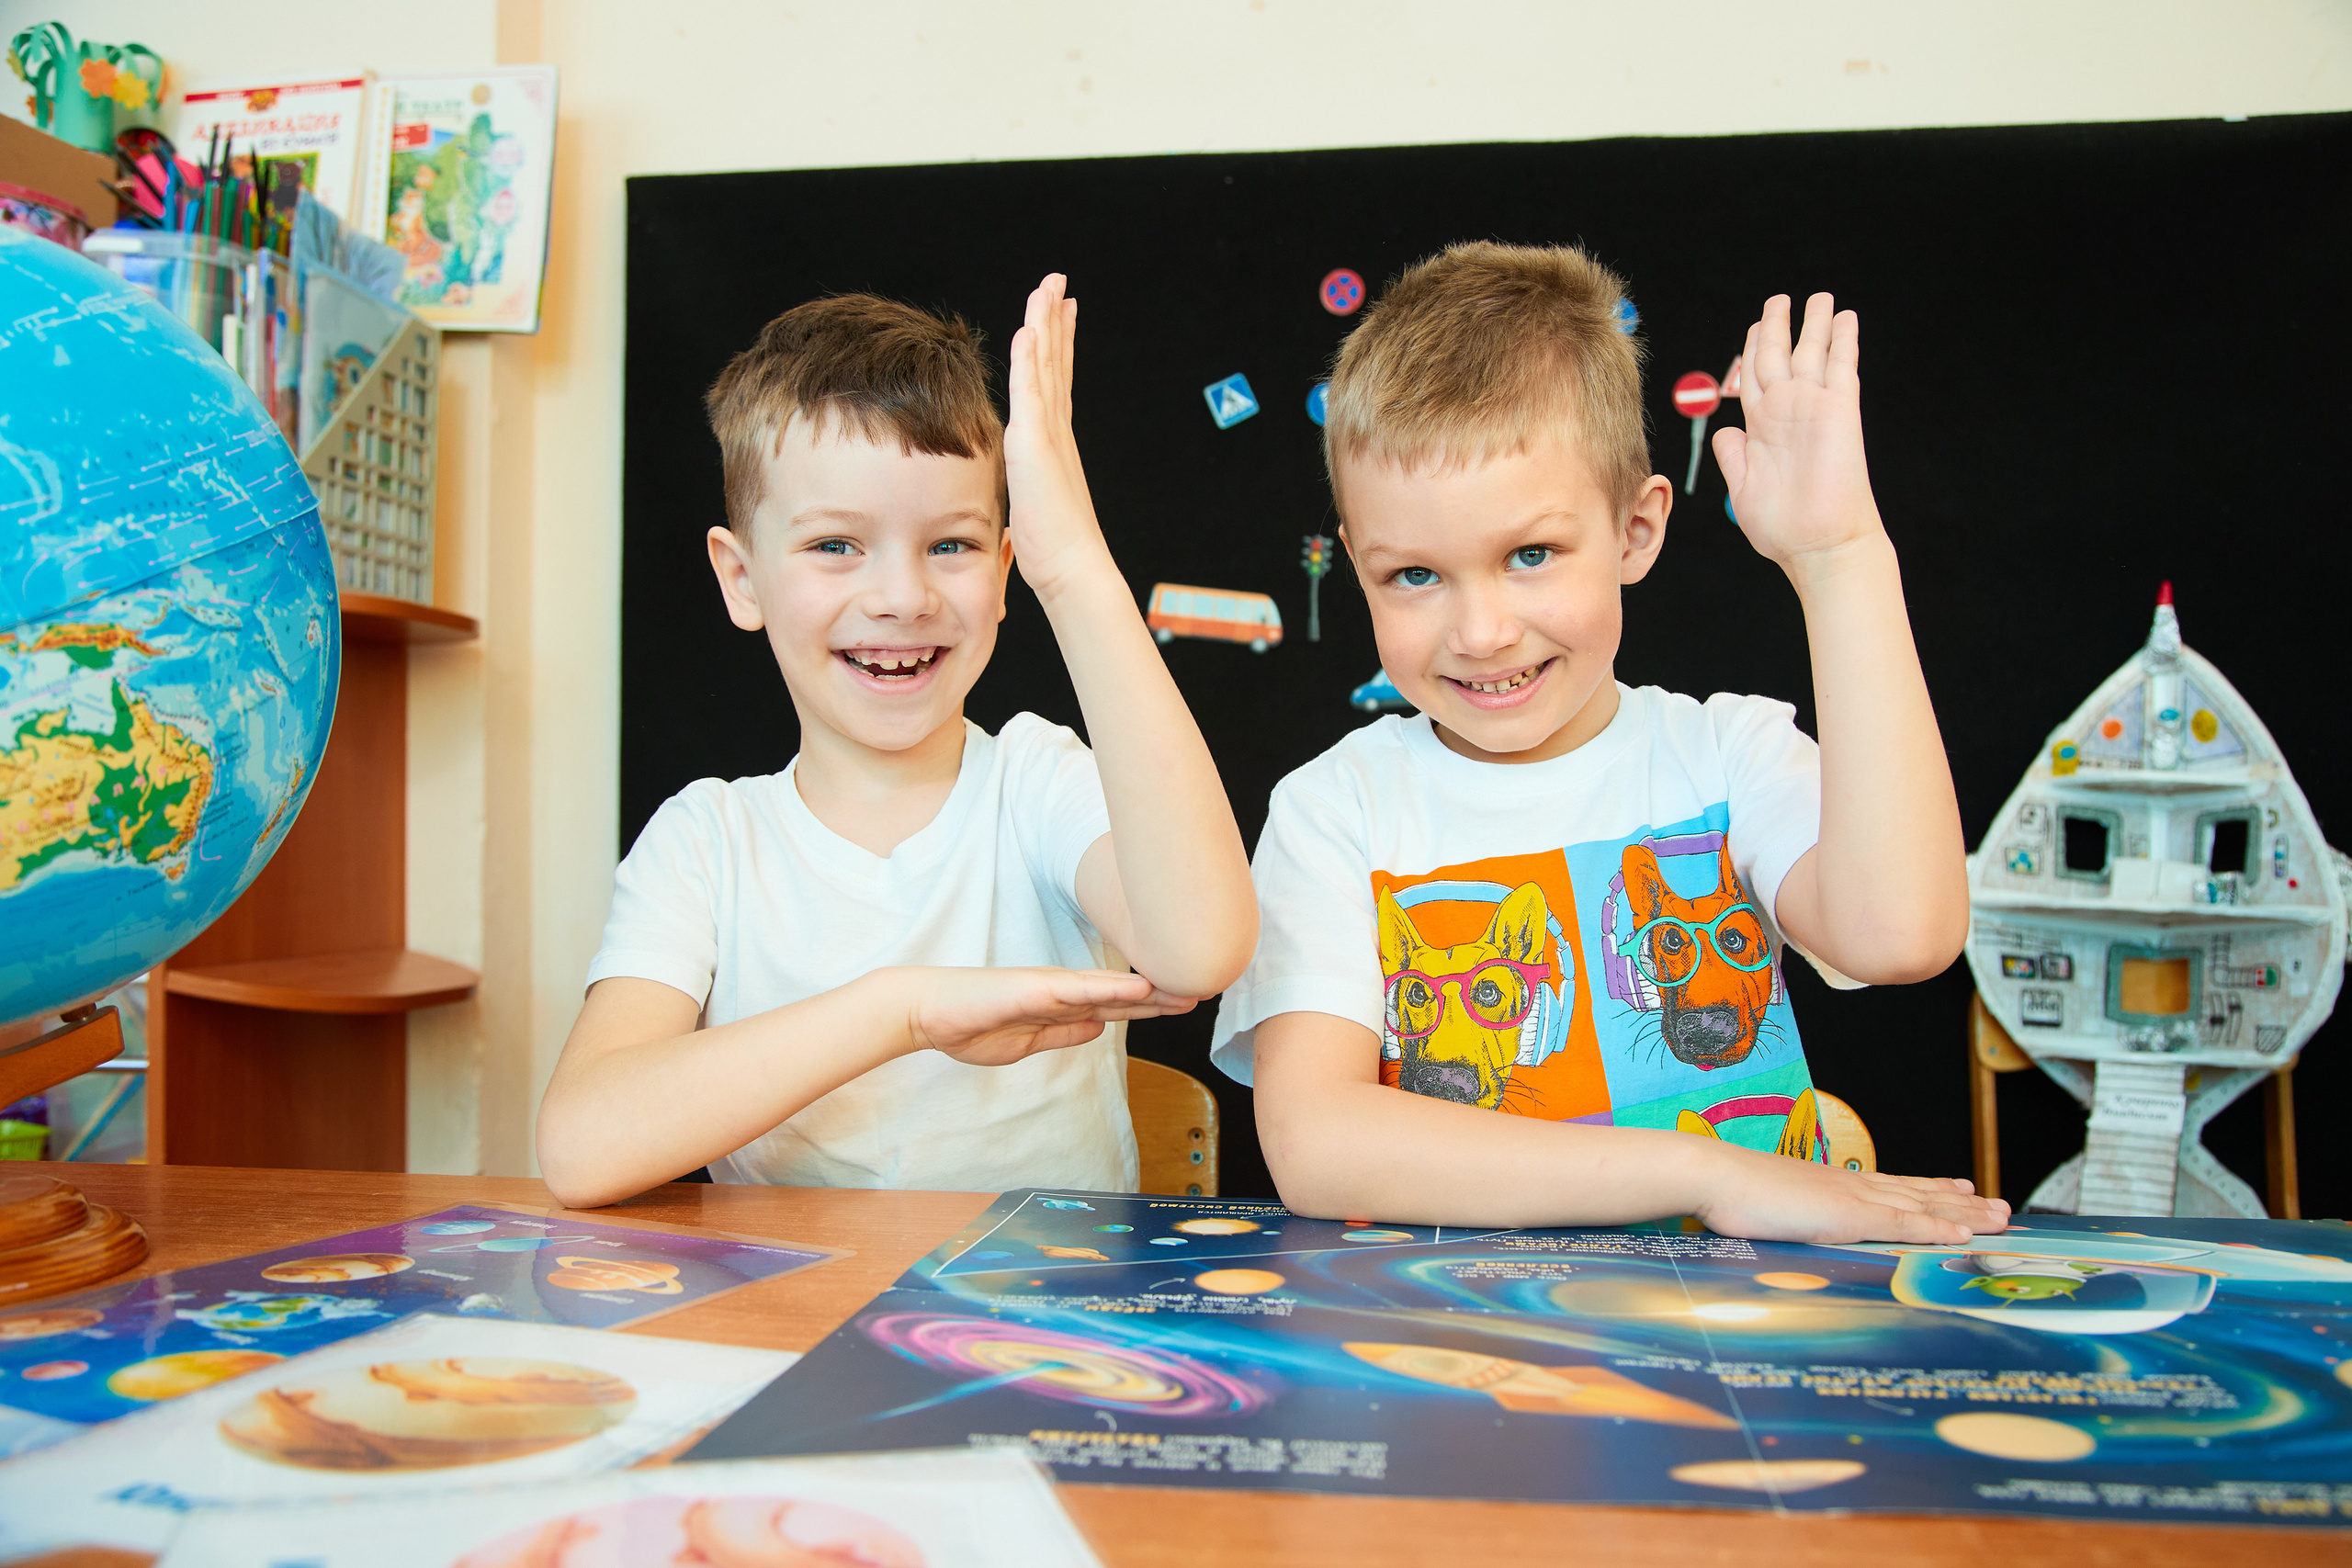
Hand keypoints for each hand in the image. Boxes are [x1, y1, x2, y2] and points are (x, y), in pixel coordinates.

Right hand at [903, 965, 1194, 1066]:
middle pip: (1123, 995)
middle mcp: (1062, 991)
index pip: (1117, 1007)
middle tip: (1205, 989)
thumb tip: (1099, 1028)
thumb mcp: (1029, 1043)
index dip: (1153, 1007)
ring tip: (1187, 987)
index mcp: (1062, 1007)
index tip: (1186, 1003)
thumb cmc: (971, 1025)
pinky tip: (1139, 990)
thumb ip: (1063, 1034)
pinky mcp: (1034, 989)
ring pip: (1110, 988)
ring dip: (1150, 990)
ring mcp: (1050, 987)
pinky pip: (1079, 989)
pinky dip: (1111, 989)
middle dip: (1164, 996)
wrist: (929, 1013)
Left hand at [1004, 273, 1115, 601]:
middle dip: (1056, 320)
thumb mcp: (1034, 505)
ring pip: (1045, 366)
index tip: (1060, 313)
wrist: (1071, 567)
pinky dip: (1029, 359)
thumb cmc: (1053, 549)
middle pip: (1055, 362)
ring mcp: (1047, 434)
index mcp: (1053, 442)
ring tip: (1048, 289)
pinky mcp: (1034, 444)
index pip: (1054, 382)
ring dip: (1045, 324)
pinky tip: (1028, 330)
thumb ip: (1030, 487)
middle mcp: (1055, 430)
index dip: (1057, 345)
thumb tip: (1024, 496)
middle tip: (1059, 285)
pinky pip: (1031, 391)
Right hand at [1693, 1142, 2010, 1244]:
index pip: (1893, 1187)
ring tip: (1999, 1216)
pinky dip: (1938, 1227)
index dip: (1930, 1190)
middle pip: (1919, 1193)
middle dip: (1963, 1203)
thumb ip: (1790, 1215)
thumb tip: (1793, 1228)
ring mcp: (1853, 1200)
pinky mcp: (1849, 1216)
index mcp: (1833, 1185)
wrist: (1714, 1176)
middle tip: (2001, 1206)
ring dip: (1965, 1213)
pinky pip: (1904, 1224)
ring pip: (1923, 1205)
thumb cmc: (1730, 1194)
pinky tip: (1964, 1234)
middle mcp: (1851, 1186)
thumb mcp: (1769, 1207)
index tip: (1960, 1189)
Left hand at [1713, 293, 1883, 574]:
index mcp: (1762, 427)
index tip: (1755, 327)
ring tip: (1819, 298)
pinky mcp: (1840, 411)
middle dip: (1778, 326)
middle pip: (1780, 356)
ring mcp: (1815, 408)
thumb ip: (1734, 455)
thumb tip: (1726, 429)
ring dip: (1815, 324)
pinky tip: (1845, 318)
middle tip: (1779, 300)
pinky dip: (1843, 341)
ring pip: (1813, 353)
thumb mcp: (1743, 488)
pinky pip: (1843, 366)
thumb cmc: (1782, 527)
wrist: (1819, 545)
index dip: (1753, 350)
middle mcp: (1787, 412)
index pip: (1754, 377)